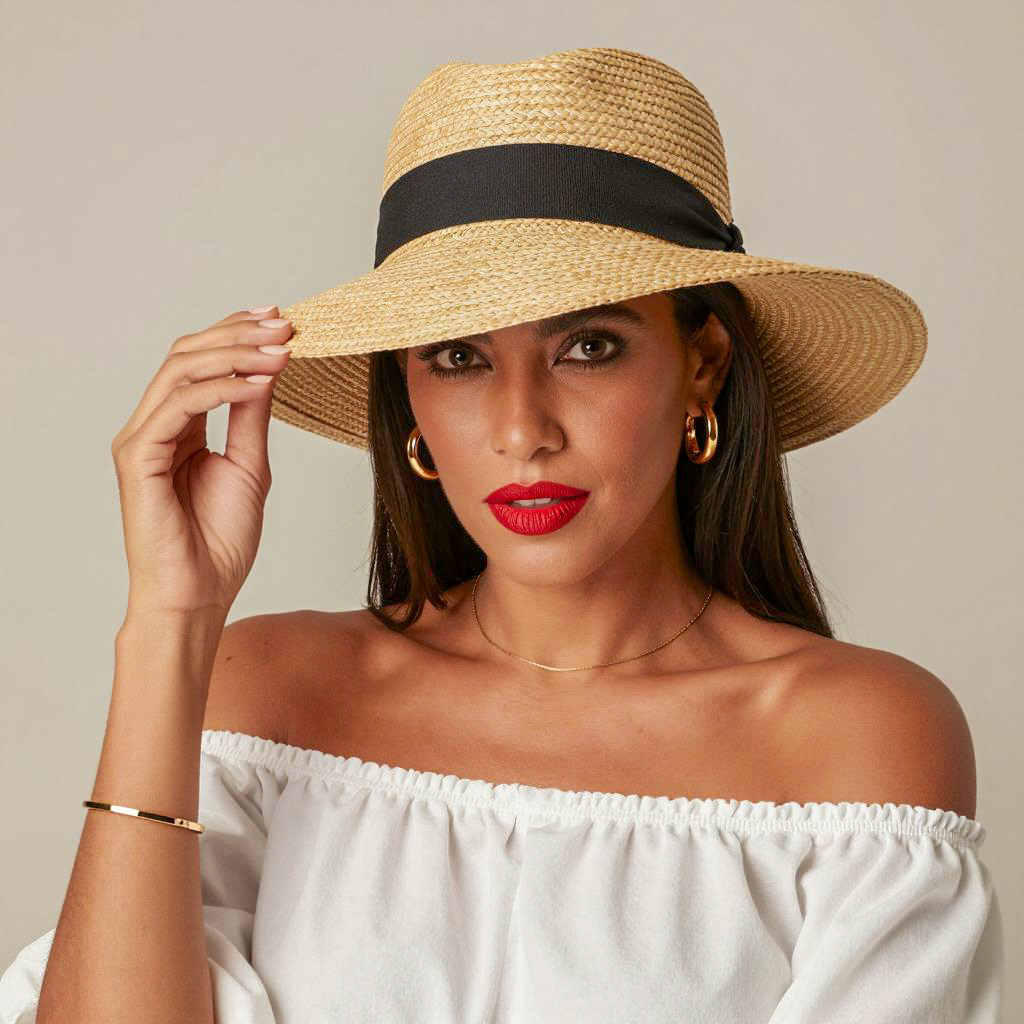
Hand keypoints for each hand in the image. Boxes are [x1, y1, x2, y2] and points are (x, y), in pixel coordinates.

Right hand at [110, 306, 292, 620]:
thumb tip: (270, 368)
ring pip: (180, 370)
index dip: (238, 334)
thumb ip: (252, 417)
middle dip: (238, 334)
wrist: (198, 594)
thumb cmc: (219, 542)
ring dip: (234, 354)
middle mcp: (156, 424)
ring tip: (279, 350)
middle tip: (284, 325)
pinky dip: (221, 389)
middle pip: (187, 354)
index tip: (282, 321)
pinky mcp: (137, 456)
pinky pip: (178, 406)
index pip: (202, 362)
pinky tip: (258, 384)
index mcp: (180, 426)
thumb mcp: (250, 466)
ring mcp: (142, 438)